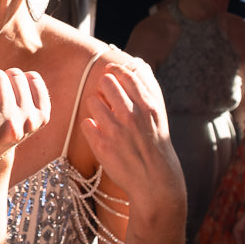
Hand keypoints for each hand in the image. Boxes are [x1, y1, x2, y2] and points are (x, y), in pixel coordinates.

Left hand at [79, 58, 184, 210]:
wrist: (155, 180)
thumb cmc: (156, 143)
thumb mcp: (158, 113)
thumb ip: (148, 87)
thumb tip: (138, 63)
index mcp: (147, 105)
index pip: (124, 74)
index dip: (115, 73)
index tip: (112, 77)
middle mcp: (131, 115)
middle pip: (105, 82)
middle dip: (104, 89)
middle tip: (108, 99)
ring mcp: (115, 130)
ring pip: (92, 101)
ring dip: (96, 108)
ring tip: (105, 118)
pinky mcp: (101, 146)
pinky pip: (86, 123)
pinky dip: (91, 128)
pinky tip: (101, 134)